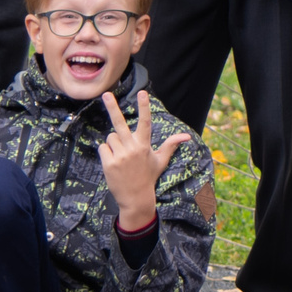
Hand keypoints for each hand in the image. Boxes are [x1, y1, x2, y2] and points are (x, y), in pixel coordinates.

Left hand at [98, 89, 191, 234]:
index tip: (143, 92)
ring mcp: (120, 156)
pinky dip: (106, 152)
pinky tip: (114, 162)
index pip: (145, 122)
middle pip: (120, 123)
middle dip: (113, 107)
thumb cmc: (149, 176)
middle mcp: (132, 148)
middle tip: (106, 93)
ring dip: (113, 143)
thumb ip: (171, 145)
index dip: (144, 106)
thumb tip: (187, 136)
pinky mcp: (109, 163)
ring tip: (121, 156)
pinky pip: (103, 148)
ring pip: (110, 137)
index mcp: (145, 145)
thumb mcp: (160, 160)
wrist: (136, 198)